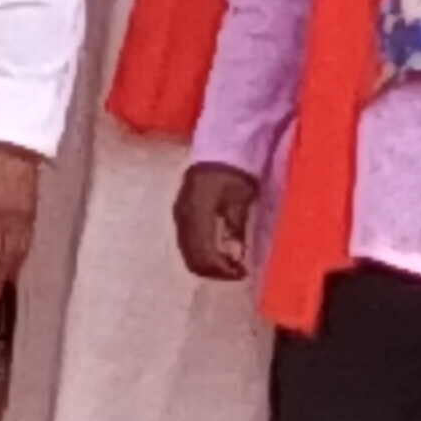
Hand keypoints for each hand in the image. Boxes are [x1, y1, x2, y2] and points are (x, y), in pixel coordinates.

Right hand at [174, 162, 260, 284]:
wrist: (219, 148)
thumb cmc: (234, 172)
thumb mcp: (240, 200)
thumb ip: (235, 228)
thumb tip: (236, 255)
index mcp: (197, 213)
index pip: (204, 253)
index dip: (222, 270)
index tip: (242, 272)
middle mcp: (182, 217)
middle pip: (192, 258)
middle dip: (214, 271)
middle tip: (237, 272)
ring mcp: (178, 215)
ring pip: (187, 253)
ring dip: (207, 264)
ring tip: (229, 264)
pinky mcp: (180, 213)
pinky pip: (186, 243)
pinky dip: (201, 253)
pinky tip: (218, 251)